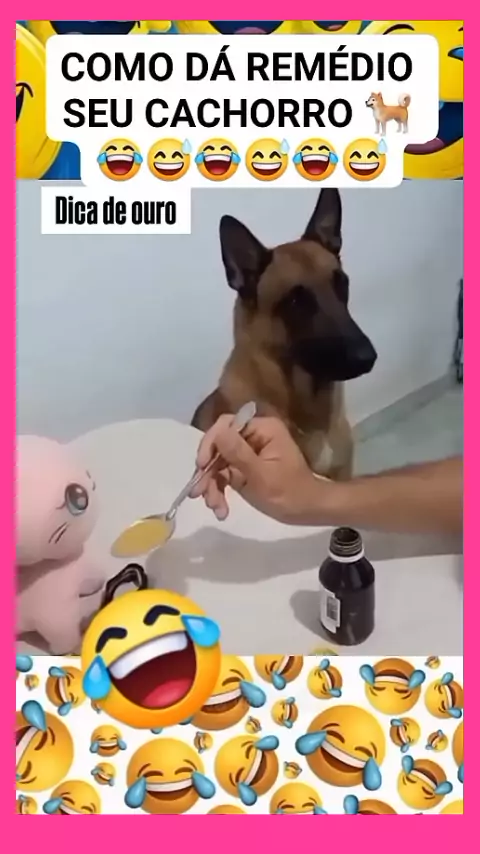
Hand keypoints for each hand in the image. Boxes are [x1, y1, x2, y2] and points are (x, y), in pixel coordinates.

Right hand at [190, 415, 326, 523]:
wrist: (306, 511)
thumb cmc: (290, 492)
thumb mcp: (262, 475)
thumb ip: (238, 453)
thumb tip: (217, 433)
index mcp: (262, 429)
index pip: (226, 426)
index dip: (210, 443)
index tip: (201, 466)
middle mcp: (252, 436)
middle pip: (218, 446)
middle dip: (208, 471)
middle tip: (199, 494)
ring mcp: (246, 453)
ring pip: (216, 463)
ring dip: (211, 485)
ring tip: (215, 508)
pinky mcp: (242, 469)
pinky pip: (222, 475)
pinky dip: (218, 491)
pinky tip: (221, 510)